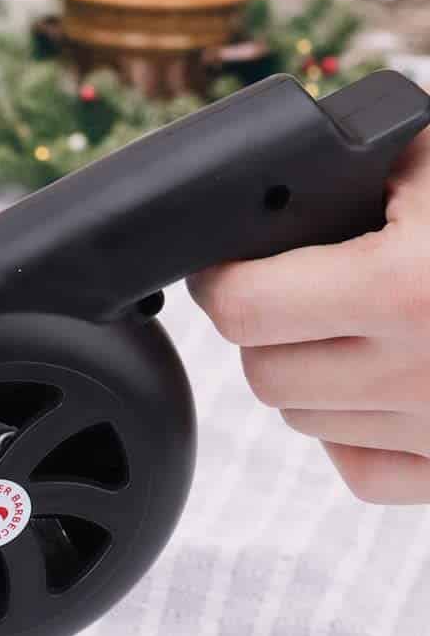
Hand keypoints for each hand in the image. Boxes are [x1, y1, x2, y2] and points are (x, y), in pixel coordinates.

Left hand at [190, 133, 429, 503]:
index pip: (248, 308)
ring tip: (358, 327)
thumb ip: (380, 166)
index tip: (228, 265)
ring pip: (305, 422)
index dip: (225, 279)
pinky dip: (357, 432)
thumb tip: (293, 178)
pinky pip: (361, 469)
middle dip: (269, 328)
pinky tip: (386, 384)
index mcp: (410, 287)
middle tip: (296, 290)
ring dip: (312, 377)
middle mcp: (421, 372)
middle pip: (266, 373)